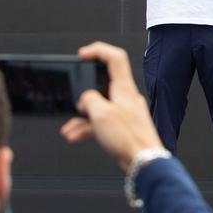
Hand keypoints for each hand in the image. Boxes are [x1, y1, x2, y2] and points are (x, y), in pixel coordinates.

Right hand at [60, 42, 164, 170]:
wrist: (144, 161)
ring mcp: (124, 111)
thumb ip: (89, 100)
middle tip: (73, 97)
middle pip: (102, 82)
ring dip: (81, 116)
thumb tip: (85, 99)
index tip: (82, 54)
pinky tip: (75, 136)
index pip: (115, 58)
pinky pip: (100, 122)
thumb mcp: (101, 114)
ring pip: (98, 106)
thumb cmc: (129, 138)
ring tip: (69, 128)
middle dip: (83, 91)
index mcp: (124, 88)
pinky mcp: (121, 126)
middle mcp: (126, 97)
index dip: (98, 51)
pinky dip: (87, 127)